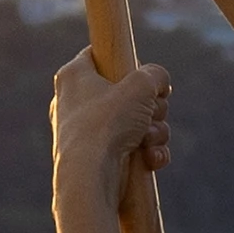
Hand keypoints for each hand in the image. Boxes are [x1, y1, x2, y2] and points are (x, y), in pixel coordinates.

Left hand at [50, 51, 173, 210]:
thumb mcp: (140, 85)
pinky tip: (150, 159)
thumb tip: (159, 83)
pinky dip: (148, 152)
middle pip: (127, 92)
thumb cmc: (107, 124)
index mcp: (74, 76)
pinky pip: (135, 148)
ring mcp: (89, 133)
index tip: (140, 72)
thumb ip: (155, 74)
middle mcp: (77, 103)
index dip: (125, 61)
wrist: (90, 178)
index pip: (99, 54)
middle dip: (151, 105)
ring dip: (154, 131)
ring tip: (149, 138)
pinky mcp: (102, 158)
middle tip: (152, 110)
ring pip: (137, 122)